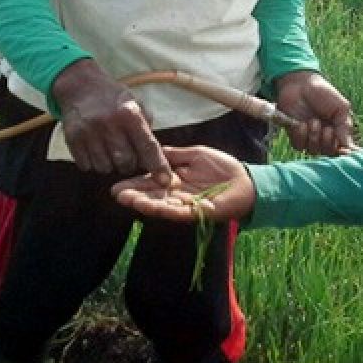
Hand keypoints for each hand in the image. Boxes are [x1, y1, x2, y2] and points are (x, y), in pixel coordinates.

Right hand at [51, 59, 170, 181]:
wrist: (80, 86)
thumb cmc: (112, 98)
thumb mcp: (134, 103)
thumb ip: (146, 127)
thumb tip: (155, 155)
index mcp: (129, 113)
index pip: (147, 146)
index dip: (158, 165)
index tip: (165, 180)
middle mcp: (109, 123)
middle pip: (126, 163)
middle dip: (129, 164)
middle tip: (127, 153)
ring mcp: (89, 132)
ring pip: (105, 168)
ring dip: (110, 165)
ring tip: (108, 149)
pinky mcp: (72, 139)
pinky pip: (87, 166)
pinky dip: (93, 163)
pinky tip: (95, 148)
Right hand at [111, 145, 255, 222]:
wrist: (246, 181)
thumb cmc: (222, 167)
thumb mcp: (195, 154)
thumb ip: (174, 155)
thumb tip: (153, 149)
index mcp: (175, 181)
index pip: (150, 182)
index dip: (134, 184)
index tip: (116, 186)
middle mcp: (177, 195)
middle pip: (152, 196)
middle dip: (134, 195)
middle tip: (116, 194)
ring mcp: (186, 205)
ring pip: (161, 205)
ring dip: (144, 204)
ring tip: (128, 200)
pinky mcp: (198, 213)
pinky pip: (178, 212)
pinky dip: (164, 209)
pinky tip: (150, 207)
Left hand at [274, 71, 355, 155]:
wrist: (300, 84)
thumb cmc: (323, 93)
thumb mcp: (340, 108)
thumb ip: (345, 127)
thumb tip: (350, 148)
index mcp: (338, 131)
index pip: (343, 149)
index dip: (345, 153)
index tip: (344, 151)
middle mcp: (324, 137)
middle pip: (328, 153)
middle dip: (328, 142)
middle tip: (327, 129)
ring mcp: (309, 137)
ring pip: (314, 151)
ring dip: (314, 137)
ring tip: (313, 121)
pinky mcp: (295, 136)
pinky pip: (299, 146)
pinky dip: (301, 135)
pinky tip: (301, 124)